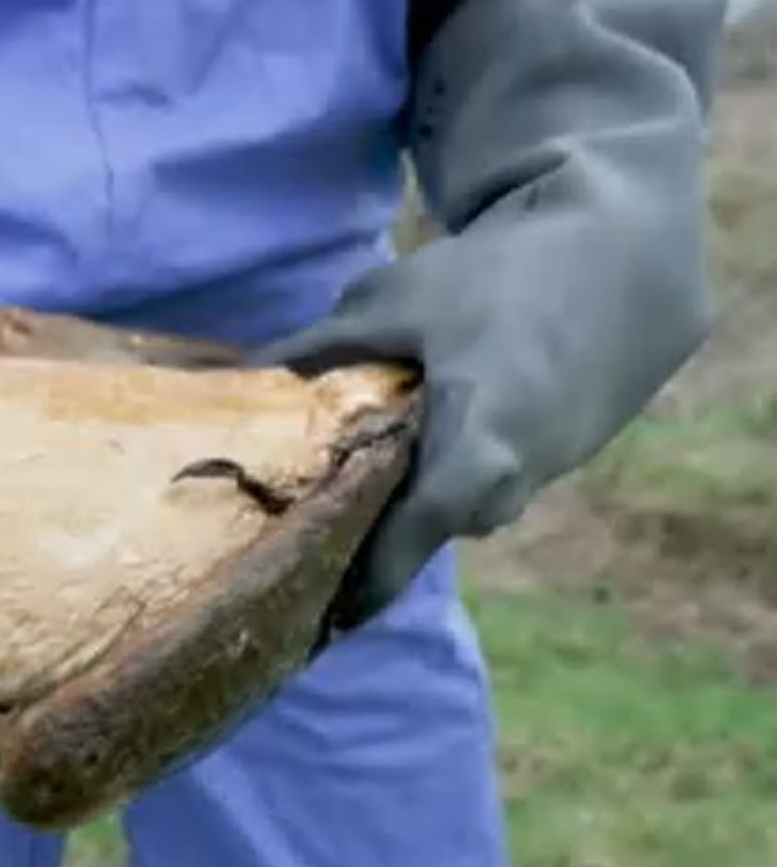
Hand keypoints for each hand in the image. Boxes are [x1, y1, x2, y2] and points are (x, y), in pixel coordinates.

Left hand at [254, 221, 705, 631]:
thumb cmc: (505, 273)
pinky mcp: (555, 460)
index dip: (355, 581)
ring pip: (452, 511)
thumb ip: (319, 350)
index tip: (306, 614)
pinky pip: (483, 488)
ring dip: (402, 505)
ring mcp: (540, 476)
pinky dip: (440, 477)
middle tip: (290, 548)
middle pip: (419, 534)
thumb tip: (238, 379)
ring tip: (330, 498)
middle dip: (362, 542)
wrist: (628, 252)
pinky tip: (399, 451)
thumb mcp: (396, 300)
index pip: (405, 544)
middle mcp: (511, 481)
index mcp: (475, 449)